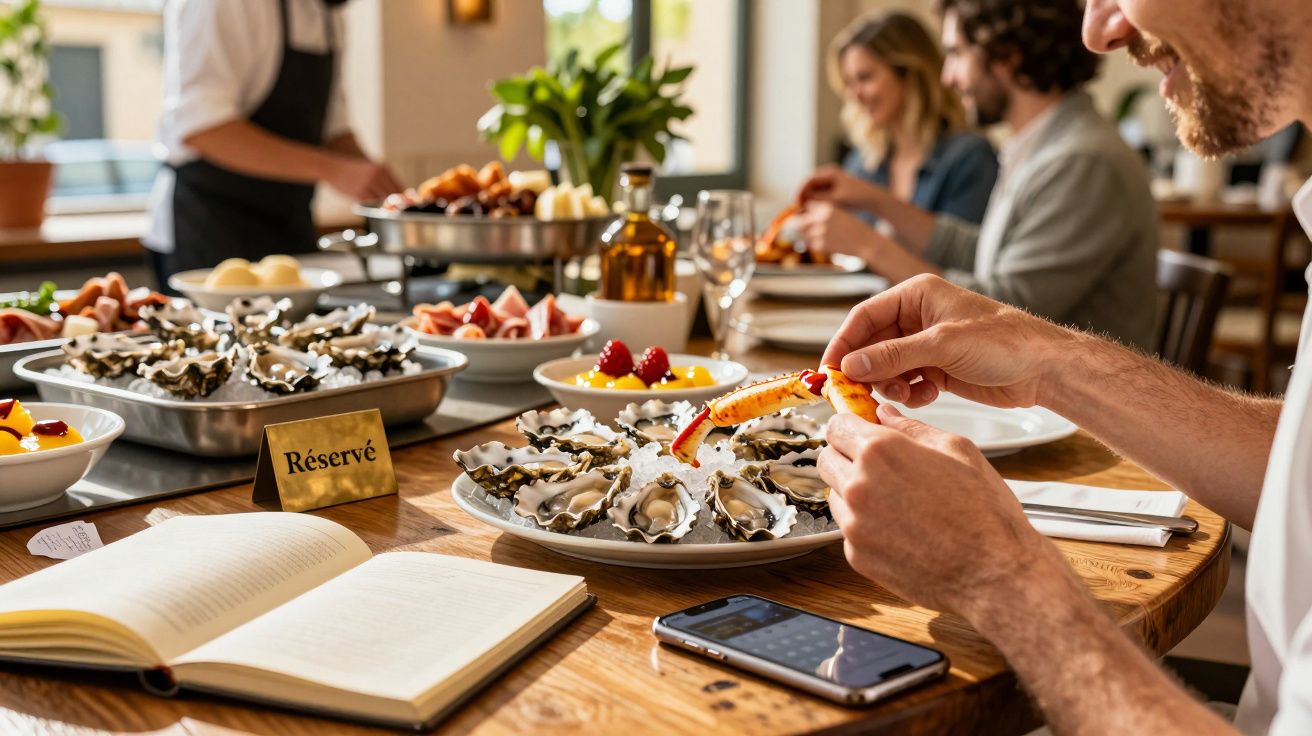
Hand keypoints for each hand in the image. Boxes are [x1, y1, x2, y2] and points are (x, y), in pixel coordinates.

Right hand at [324, 157, 404, 201]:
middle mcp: (377, 176)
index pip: (399, 186)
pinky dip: (368, 200)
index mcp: (382, 168)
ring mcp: (368, 186)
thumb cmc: (353, 169)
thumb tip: (402, 193)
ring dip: (379, 200)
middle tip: (393, 204)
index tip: (407, 201)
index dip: (404, 196)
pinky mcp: (359, 194)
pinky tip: (360, 192)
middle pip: (393, 195)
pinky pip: (370, 202)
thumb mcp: (372, 168)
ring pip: (381, 200)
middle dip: (395, 201)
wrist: (333, 168)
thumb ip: (386, 179)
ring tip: (368, 191)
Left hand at [797, 201, 881, 259]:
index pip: (807, 207)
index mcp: (826, 207)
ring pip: (804, 235)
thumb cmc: (853, 228)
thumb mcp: (838, 214)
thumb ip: (821, 215)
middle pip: (800, 222)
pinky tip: (830, 245)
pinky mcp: (820, 245)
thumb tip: (800, 220)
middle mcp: (821, 218)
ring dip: (810, 238)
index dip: (806, 213)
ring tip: (825, 239)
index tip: (808, 218)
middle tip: (811, 232)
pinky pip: (811, 245)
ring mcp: (820, 232)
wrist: (866, 242)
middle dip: (803, 227)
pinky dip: (817, 246)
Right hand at [798, 164, 886, 209]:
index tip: (796, 202)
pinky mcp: (834, 189)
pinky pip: (821, 195)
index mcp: (830, 172)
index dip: (801, 191)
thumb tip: (804, 202)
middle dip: (804, 196)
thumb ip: (820, 199)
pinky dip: (816, 202)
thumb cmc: (856, 197)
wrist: (872, 199)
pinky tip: (813, 212)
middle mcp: (829, 174)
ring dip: (809, 200)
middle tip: (797, 208)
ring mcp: (832, 181)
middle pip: (810, 184)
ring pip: (815, 191)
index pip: (809, 179)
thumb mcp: (836, 199)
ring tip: (804, 211)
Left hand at [819, 405, 1053, 614]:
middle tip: (875, 465)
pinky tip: (898, 528)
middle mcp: (859, 486)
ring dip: (853, 491)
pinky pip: (847, 529)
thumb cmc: (984, 513)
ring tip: (895, 500)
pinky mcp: (856, 555)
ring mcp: (854, 524)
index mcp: (881, 452)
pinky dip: (864, 524)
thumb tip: (886, 415)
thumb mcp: (958, 451)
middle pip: (826, 459)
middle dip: (845, 456)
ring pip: (834, 494)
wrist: (994, 573)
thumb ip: (913, 428)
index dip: (848, 426)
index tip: (856, 430)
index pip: (836, 426)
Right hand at [822, 274, 1074, 408]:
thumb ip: (893, 355)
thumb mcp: (942, 345)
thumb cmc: (1003, 341)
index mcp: (917, 295)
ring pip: (886, 367)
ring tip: (904, 394)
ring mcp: (926, 345)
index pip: (865, 316)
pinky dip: (910, 393)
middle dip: (867, 369)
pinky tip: (928, 395)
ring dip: (889, 384)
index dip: (844, 342)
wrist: (1043, 368)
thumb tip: (851, 364)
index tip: (829, 369)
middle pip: (872, 344)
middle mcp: (918, 318)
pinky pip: (906, 382)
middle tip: (858, 393)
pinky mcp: (936, 369)